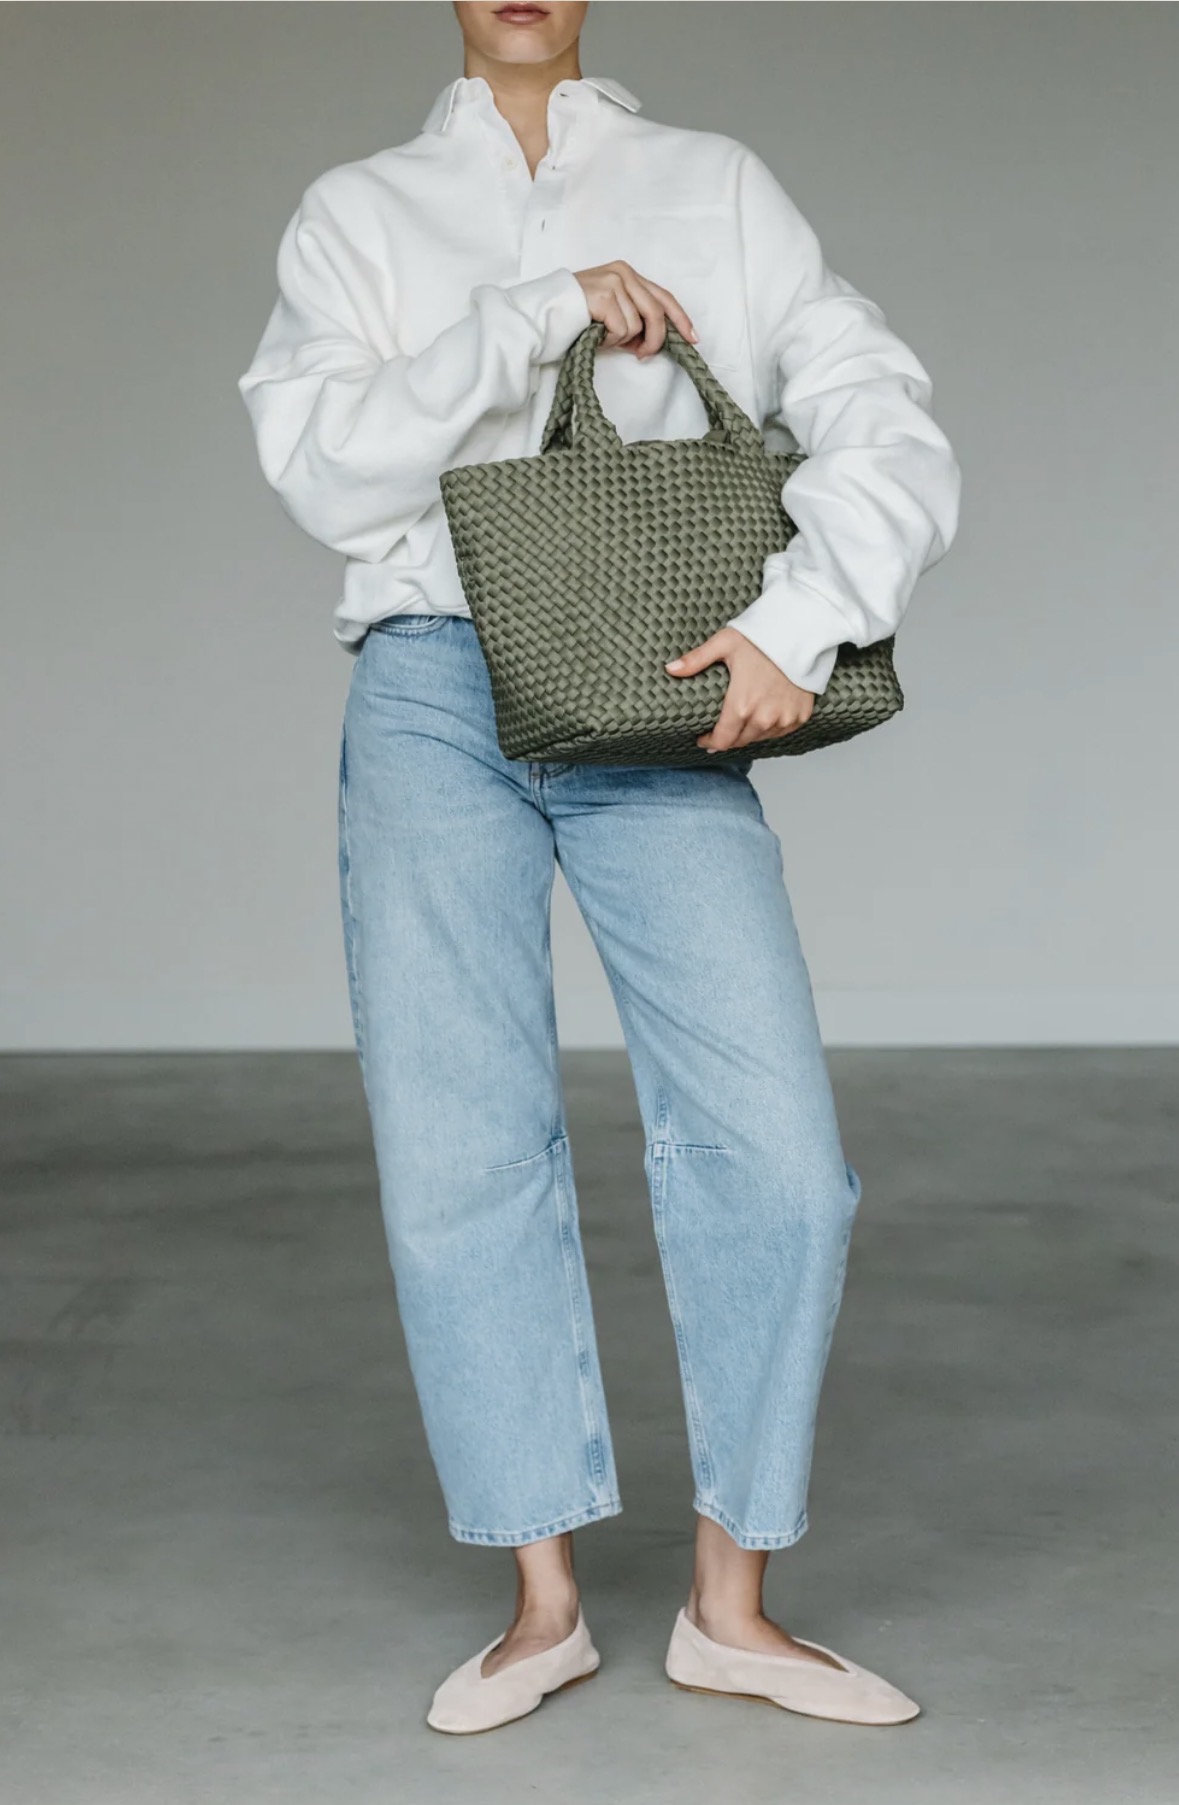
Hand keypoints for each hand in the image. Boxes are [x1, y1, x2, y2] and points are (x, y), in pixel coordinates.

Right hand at [573, 260, 698, 358]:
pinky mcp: (603, 296)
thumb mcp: (609, 312)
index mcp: (626, 273)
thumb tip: (652, 342)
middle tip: (643, 355)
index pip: (662, 296)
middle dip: (655, 339)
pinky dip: (610, 340)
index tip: (692, 338)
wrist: (541, 314)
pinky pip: (621, 329)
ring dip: (623, 340)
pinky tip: (594, 335)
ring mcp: (613, 282)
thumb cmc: (573, 317)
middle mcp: (622, 273)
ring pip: (638, 324)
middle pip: (656, 311)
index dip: (680, 319)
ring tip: (602, 337)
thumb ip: (633, 319)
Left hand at [664, 627, 815, 751]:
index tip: (703, 740)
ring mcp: (784, 719)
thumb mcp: (724, 644)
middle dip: (728, 739)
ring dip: (748, 734)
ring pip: (760, 738)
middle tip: (720, 732)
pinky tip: (763, 719)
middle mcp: (764, 718)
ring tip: (740, 725)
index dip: (710, 743)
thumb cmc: (763, 637)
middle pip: (740, 742)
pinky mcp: (800, 716)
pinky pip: (780, 732)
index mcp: (742, 706)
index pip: (722, 740)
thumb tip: (670, 669)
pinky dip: (770, 729)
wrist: (802, 632)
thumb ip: (696, 660)